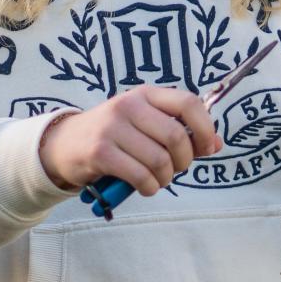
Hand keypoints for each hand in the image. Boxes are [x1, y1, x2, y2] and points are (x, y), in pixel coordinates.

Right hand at [37, 87, 220, 195]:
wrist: (64, 143)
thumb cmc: (113, 135)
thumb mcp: (144, 123)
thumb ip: (180, 130)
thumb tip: (216, 144)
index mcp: (146, 94)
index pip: (188, 103)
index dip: (205, 128)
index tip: (207, 148)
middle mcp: (129, 105)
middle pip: (177, 136)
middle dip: (184, 161)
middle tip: (176, 169)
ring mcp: (113, 127)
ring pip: (160, 160)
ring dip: (166, 178)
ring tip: (158, 180)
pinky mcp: (100, 152)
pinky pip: (140, 175)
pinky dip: (150, 187)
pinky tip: (146, 186)